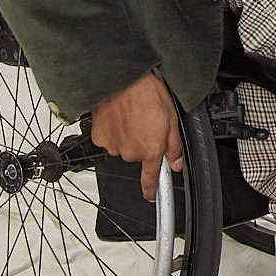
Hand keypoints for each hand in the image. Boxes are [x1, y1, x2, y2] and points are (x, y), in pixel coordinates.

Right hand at [90, 71, 183, 200]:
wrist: (122, 79)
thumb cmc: (147, 93)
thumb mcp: (171, 118)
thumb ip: (174, 145)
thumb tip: (175, 162)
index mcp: (150, 150)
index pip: (150, 178)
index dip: (151, 190)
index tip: (151, 196)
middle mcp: (130, 152)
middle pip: (138, 155)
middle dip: (142, 143)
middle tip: (145, 122)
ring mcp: (113, 145)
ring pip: (122, 146)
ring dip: (127, 135)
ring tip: (132, 115)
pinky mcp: (100, 137)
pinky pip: (109, 138)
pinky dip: (113, 130)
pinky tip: (119, 116)